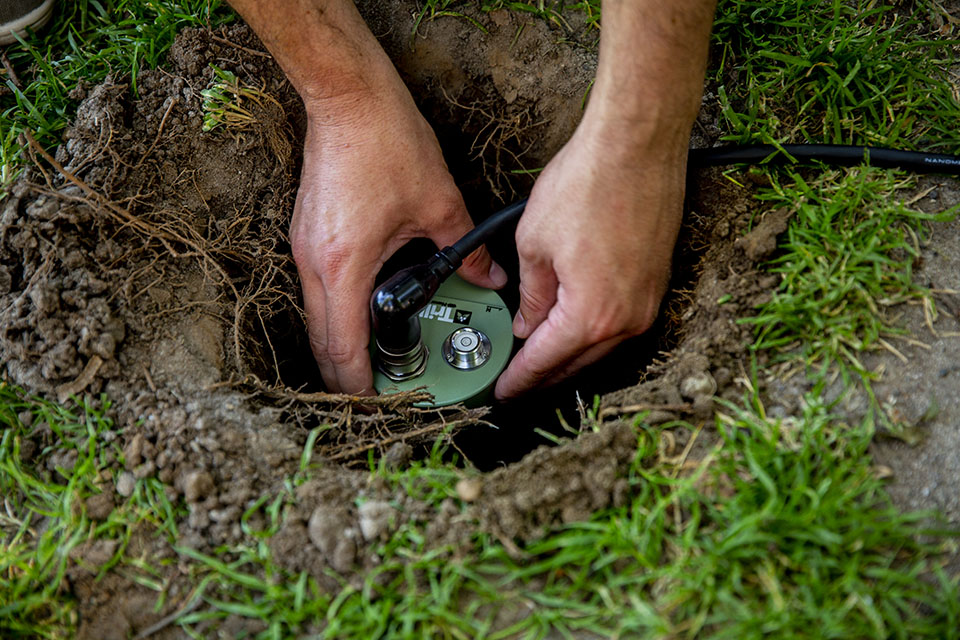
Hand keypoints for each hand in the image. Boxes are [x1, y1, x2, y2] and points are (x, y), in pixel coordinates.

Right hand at [291, 87, 505, 393]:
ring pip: (316, 319)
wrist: (348, 97)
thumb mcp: (439, 203)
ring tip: (371, 364)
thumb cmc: (387, 141)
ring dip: (340, 347)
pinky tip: (364, 315)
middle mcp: (315, 263)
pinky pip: (317, 292)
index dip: (358, 384)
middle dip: (344, 377)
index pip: (344, 347)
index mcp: (345, 265)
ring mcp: (304, 248)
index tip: (376, 403)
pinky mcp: (307, 235)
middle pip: (321, 343)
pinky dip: (337, 316)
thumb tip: (487, 276)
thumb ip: (464, 251)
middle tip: (374, 395)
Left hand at [494, 118, 687, 399]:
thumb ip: (531, 294)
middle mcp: (626, 319)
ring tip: (538, 358)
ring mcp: (648, 302)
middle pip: (576, 364)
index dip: (518, 380)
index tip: (501, 392)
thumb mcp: (534, 244)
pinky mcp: (657, 283)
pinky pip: (620, 324)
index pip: (545, 362)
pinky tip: (574, 327)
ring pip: (601, 348)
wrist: (636, 144)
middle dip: (542, 376)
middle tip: (516, 381)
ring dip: (569, 356)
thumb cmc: (589, 183)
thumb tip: (528, 321)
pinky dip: (593, 332)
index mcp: (591, 315)